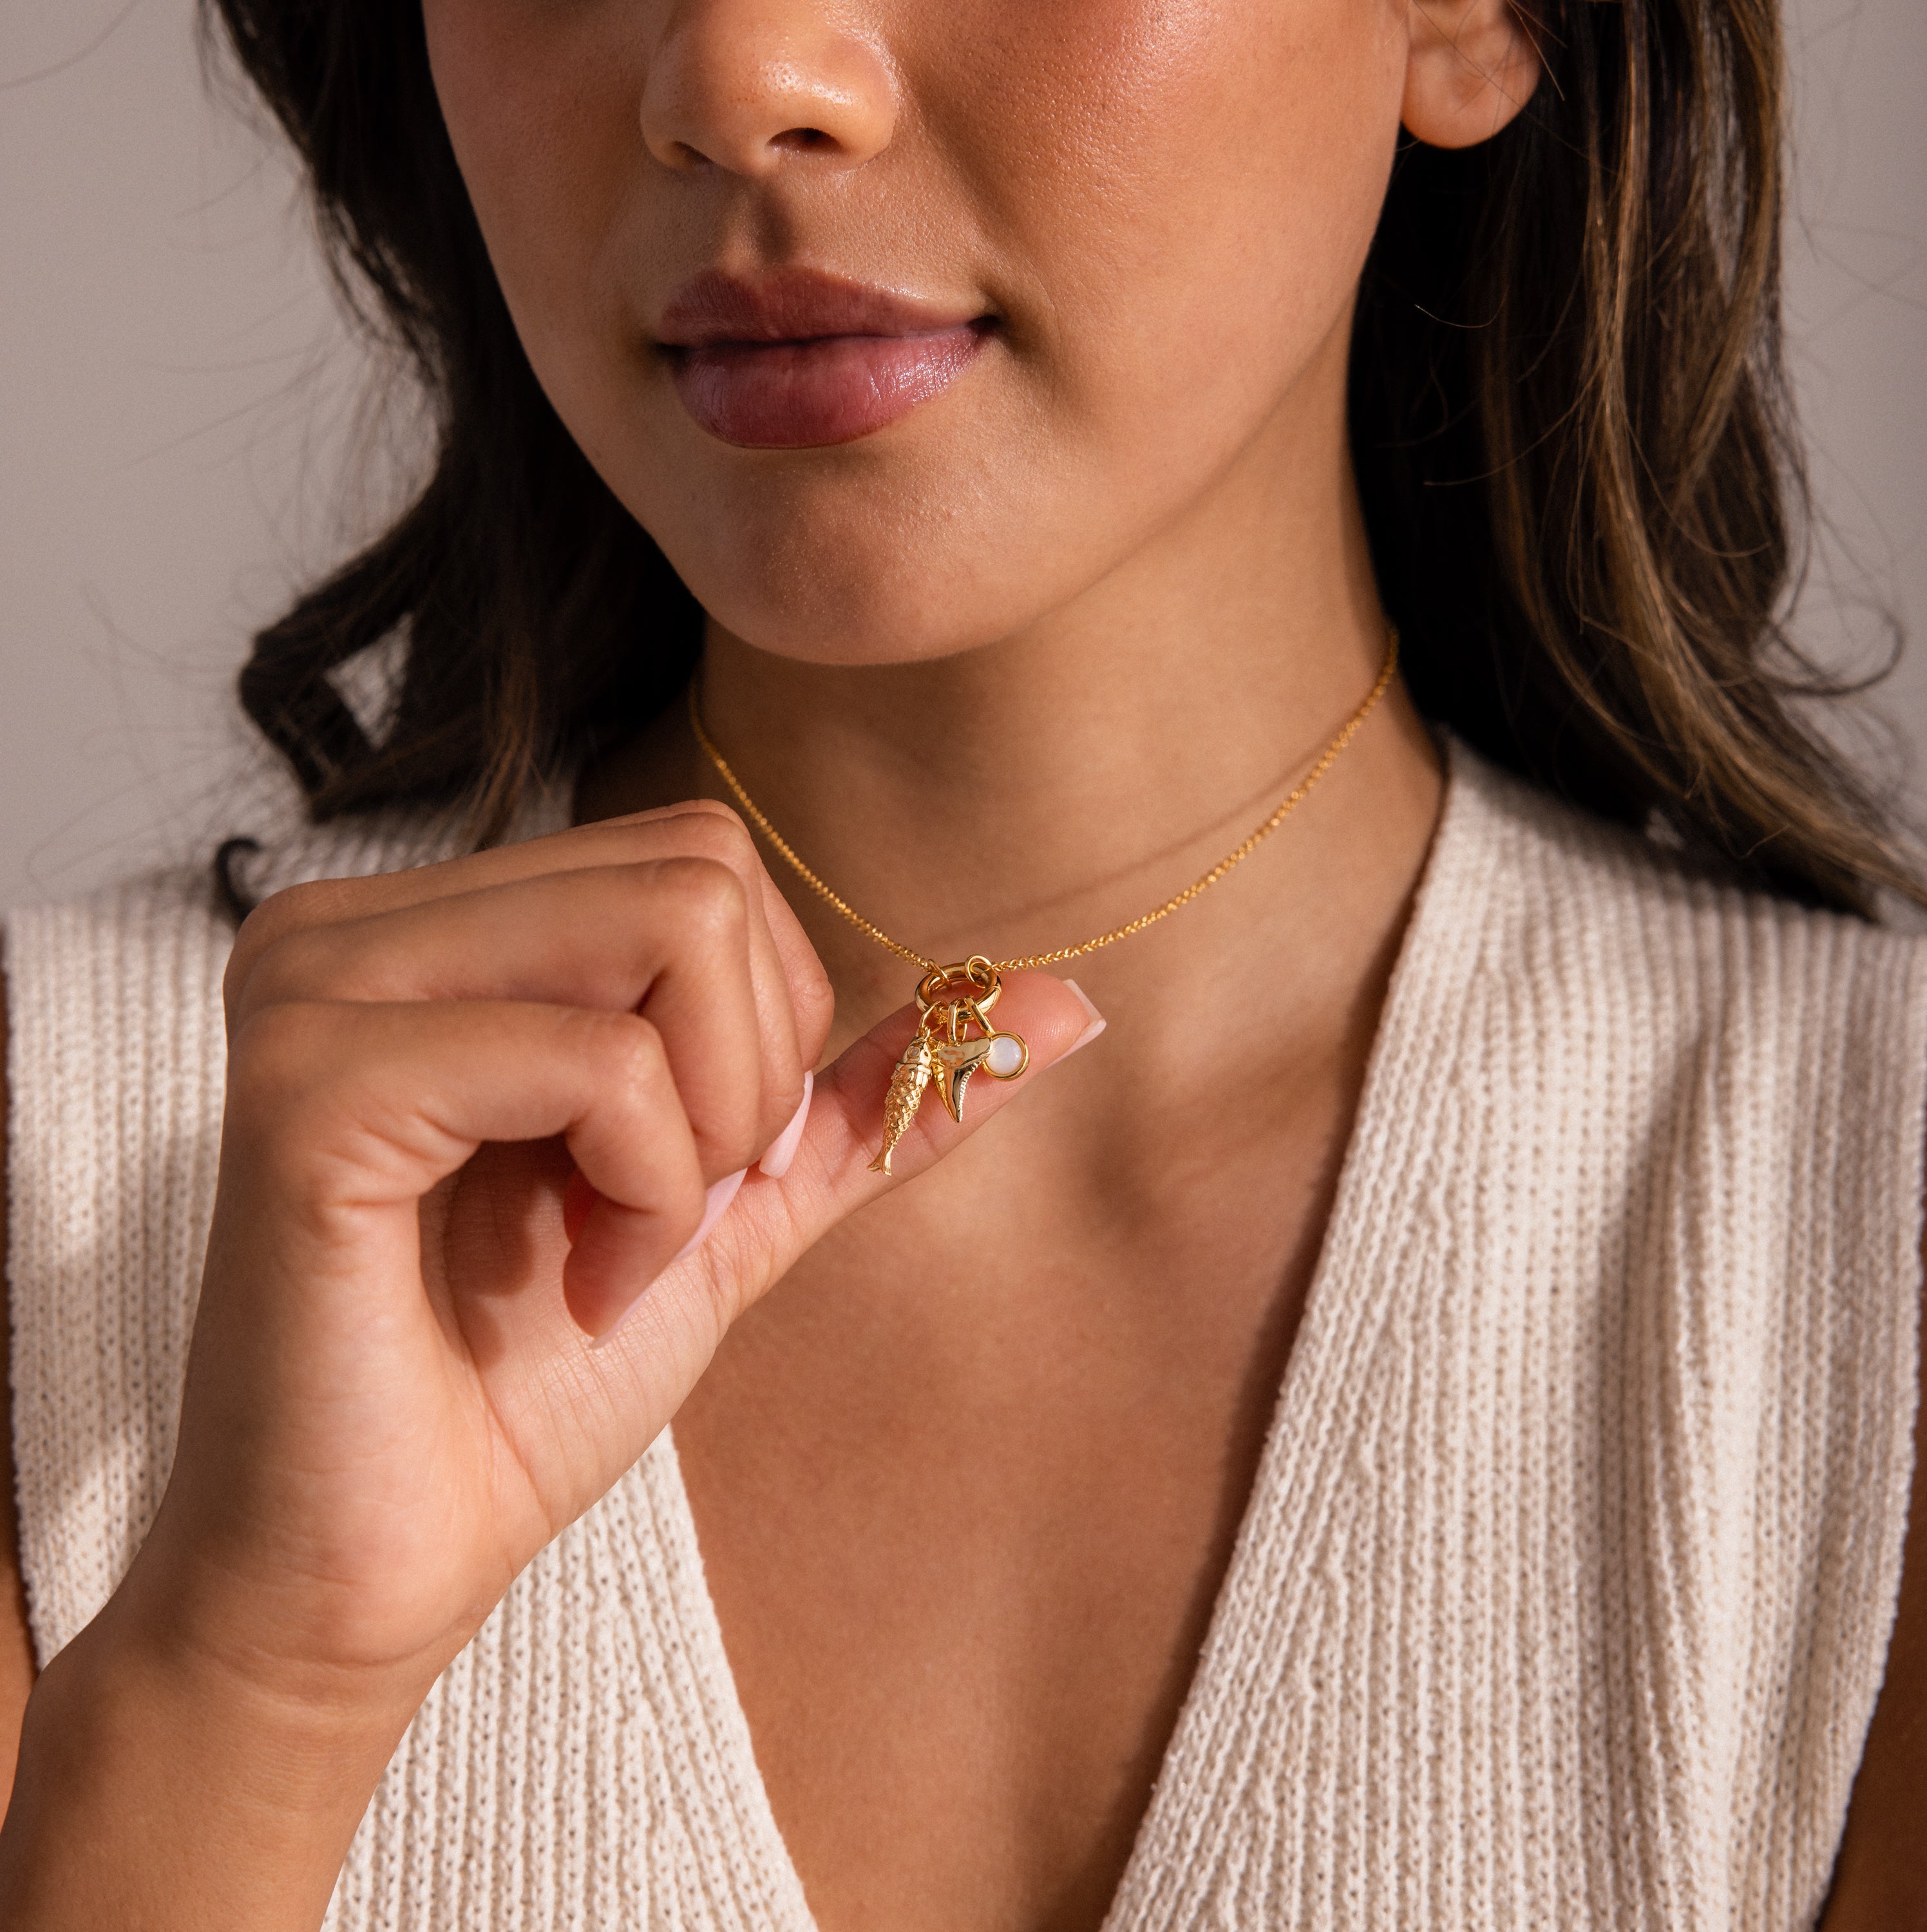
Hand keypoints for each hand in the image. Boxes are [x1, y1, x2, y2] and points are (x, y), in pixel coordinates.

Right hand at [110, 802, 1094, 1711]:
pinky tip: (562, 1285)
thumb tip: (1070, 1007)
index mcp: (431, 928)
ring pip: (666, 927)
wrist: (378, 1573)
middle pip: (698, 873)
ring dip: (696, 1132)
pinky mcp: (304, 1087)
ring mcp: (311, 988)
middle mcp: (350, 923)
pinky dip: (640, 1183)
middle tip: (655, 1217)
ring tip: (601, 1249)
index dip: (758, 1036)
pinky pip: (594, 1057)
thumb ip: (874, 1092)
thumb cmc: (529, 1382)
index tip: (681, 1183)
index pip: (702, 862)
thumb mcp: (736, 1201)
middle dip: (743, 1076)